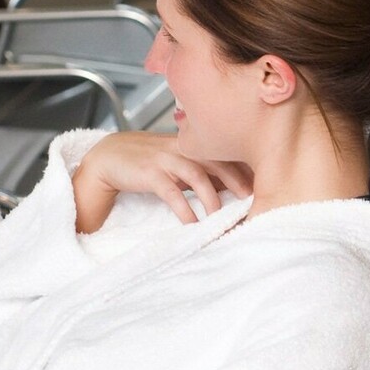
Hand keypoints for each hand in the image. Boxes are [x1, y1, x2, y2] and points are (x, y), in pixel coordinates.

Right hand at [71, 132, 251, 233]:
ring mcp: (165, 159)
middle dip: (236, 180)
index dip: (243, 167)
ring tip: (222, 218)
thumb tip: (230, 185)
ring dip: (213, 198)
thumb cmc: (146, 161)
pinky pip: (172, 193)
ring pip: (197, 175)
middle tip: (251, 201)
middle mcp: (181, 148)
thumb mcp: (176, 160)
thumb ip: (200, 167)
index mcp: (191, 144)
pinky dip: (185, 210)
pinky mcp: (149, 174)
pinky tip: (193, 225)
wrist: (108, 157)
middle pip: (216, 160)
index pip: (223, 152)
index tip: (261, 184)